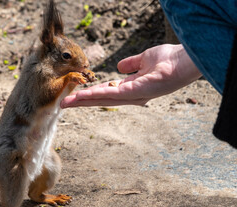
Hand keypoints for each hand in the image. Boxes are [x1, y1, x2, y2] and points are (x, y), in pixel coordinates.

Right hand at [60, 44, 201, 107]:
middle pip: (101, 99)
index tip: (76, 95)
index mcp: (130, 88)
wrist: (184, 61)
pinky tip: (82, 96)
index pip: (106, 93)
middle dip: (82, 102)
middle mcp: (130, 95)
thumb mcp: (144, 60)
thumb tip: (119, 67)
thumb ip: (131, 64)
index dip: (90, 94)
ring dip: (84, 101)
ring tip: (67, 103)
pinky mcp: (136, 93)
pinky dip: (96, 95)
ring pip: (103, 99)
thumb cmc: (168, 60)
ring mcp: (132, 96)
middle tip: (64, 104)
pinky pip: (111, 94)